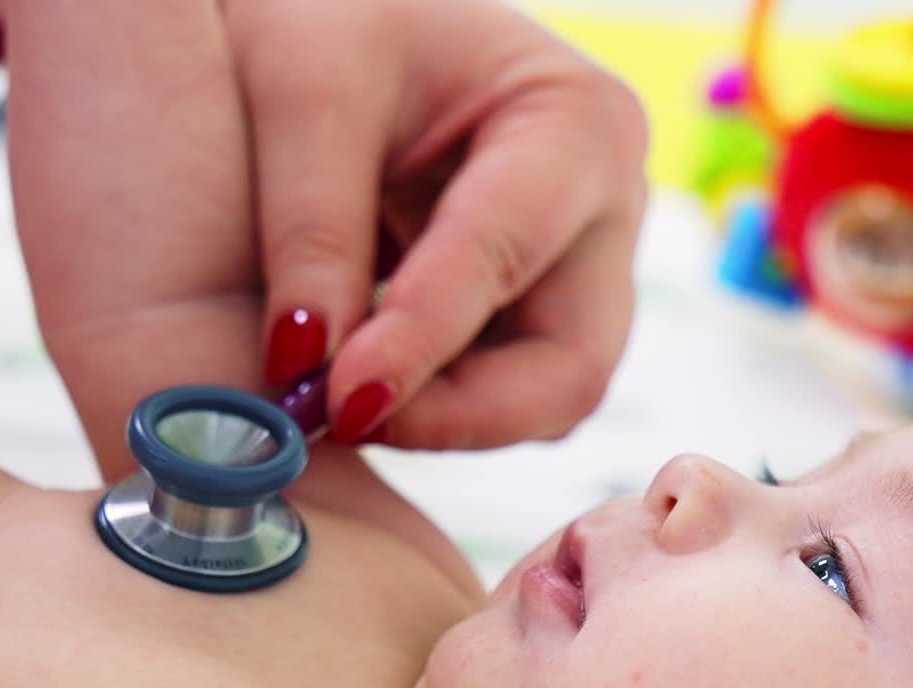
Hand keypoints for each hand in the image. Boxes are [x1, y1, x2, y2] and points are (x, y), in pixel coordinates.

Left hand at [6, 0, 647, 477]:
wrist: (364, 22)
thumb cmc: (340, 18)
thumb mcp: (304, 86)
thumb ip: (310, 229)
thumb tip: (307, 371)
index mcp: (577, 123)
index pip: (504, 257)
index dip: (420, 341)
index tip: (337, 400)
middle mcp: (609, 210)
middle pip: (571, 367)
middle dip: (461, 414)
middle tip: (349, 421)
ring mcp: (588, 273)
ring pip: (548, 401)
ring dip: (448, 421)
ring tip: (343, 401)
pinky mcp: (549, 314)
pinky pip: (513, 396)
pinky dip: (443, 409)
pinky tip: (370, 383)